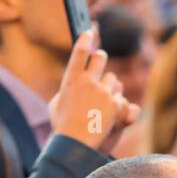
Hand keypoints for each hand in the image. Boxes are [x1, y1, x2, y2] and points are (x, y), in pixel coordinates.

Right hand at [49, 28, 139, 151]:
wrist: (75, 145)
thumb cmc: (62, 126)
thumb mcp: (55, 104)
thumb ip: (66, 89)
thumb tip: (74, 81)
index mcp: (71, 81)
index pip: (79, 52)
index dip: (85, 39)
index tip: (89, 32)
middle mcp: (88, 82)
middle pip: (100, 57)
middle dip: (100, 58)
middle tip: (99, 61)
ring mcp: (103, 93)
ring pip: (114, 79)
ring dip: (110, 87)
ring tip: (102, 103)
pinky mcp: (116, 105)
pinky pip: (121, 99)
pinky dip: (117, 107)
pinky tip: (109, 117)